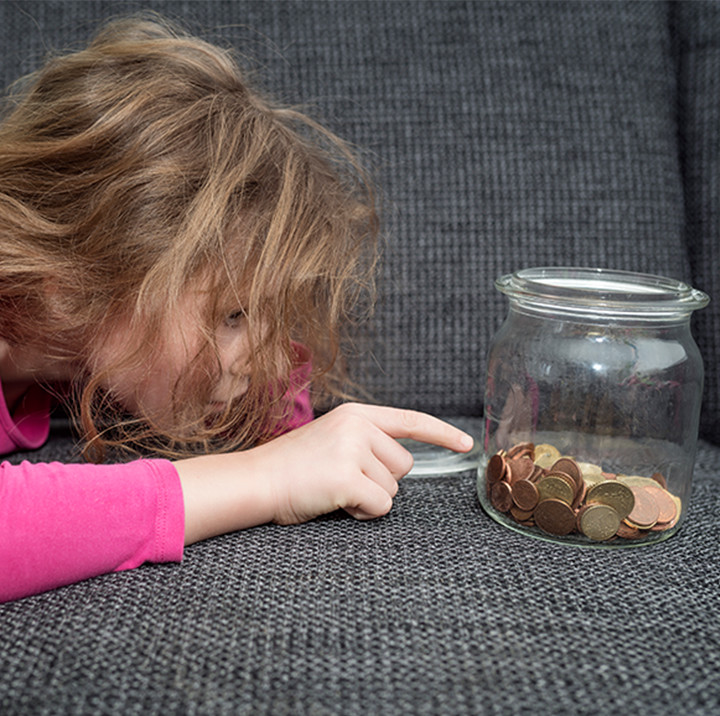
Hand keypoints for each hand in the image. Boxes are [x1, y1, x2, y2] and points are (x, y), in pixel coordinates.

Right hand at [175, 403, 473, 543]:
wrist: (254, 481)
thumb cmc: (293, 469)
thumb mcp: (332, 441)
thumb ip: (365, 443)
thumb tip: (400, 463)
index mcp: (356, 415)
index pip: (409, 420)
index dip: (441, 433)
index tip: (466, 443)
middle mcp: (358, 426)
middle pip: (404, 464)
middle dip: (381, 480)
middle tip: (341, 479)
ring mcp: (352, 449)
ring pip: (393, 489)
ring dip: (369, 498)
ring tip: (333, 489)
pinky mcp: (347, 476)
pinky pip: (380, 506)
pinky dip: (362, 513)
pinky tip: (335, 503)